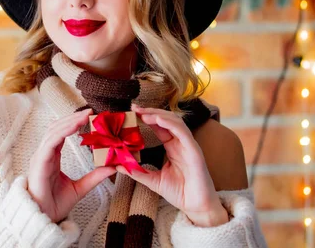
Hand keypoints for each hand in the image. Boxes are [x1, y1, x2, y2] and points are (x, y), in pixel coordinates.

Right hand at [27, 109, 116, 222]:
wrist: (42, 218)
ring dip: (69, 121)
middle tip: (90, 111)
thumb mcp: (80, 188)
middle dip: (73, 118)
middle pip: (57, 128)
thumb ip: (94, 177)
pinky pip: (50, 142)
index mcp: (52, 157)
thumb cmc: (55, 204)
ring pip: (53, 131)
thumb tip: (112, 168)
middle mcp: (45, 154)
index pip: (61, 133)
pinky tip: (74, 126)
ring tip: (85, 115)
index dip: (74, 123)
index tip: (90, 116)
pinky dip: (62, 132)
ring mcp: (40, 157)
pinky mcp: (39, 162)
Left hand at [115, 104, 227, 226]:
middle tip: (134, 108)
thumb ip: (138, 172)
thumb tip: (118, 166)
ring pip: (175, 121)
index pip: (159, 126)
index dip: (147, 117)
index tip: (132, 112)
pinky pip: (183, 132)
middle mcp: (181, 143)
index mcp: (173, 146)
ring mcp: (189, 145)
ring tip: (143, 113)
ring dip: (159, 115)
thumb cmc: (180, 193)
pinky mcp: (194, 151)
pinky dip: (170, 124)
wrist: (196, 207)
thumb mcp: (153, 180)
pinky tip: (158, 120)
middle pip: (167, 119)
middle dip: (150, 111)